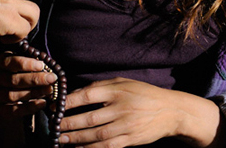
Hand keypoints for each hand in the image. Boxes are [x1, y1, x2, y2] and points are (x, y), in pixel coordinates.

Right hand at [0, 0, 39, 40]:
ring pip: (33, 13)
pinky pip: (25, 29)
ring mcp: (11, 0)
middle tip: (4, 25)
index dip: (7, 2)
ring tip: (13, 33)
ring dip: (24, 24)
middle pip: (21, 0)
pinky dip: (18, 37)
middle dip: (15, 13)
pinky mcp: (11, 18)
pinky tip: (5, 40)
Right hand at [0, 52, 56, 118]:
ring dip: (33, 93)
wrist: (16, 98)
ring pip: (12, 95)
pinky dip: (29, 107)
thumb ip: (34, 66)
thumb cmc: (25, 77)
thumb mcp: (27, 67)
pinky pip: (13, 110)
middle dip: (34, 79)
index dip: (25, 64)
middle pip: (12, 79)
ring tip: (49, 90)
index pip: (8, 62)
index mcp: (0, 63)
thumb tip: (48, 67)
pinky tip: (42, 103)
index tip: (42, 65)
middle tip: (52, 78)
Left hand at [60, 77, 222, 146]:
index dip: (68, 102)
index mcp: (115, 91)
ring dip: (77, 139)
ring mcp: (126, 126)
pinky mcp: (131, 140)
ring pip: (97, 135)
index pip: (86, 96)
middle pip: (89, 118)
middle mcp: (120, 108)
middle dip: (68, 124)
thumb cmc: (142, 93)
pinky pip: (109, 146)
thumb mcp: (121, 82)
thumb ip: (99, 86)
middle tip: (53, 127)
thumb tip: (74, 93)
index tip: (54, 106)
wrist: (171, 111)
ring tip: (61, 140)